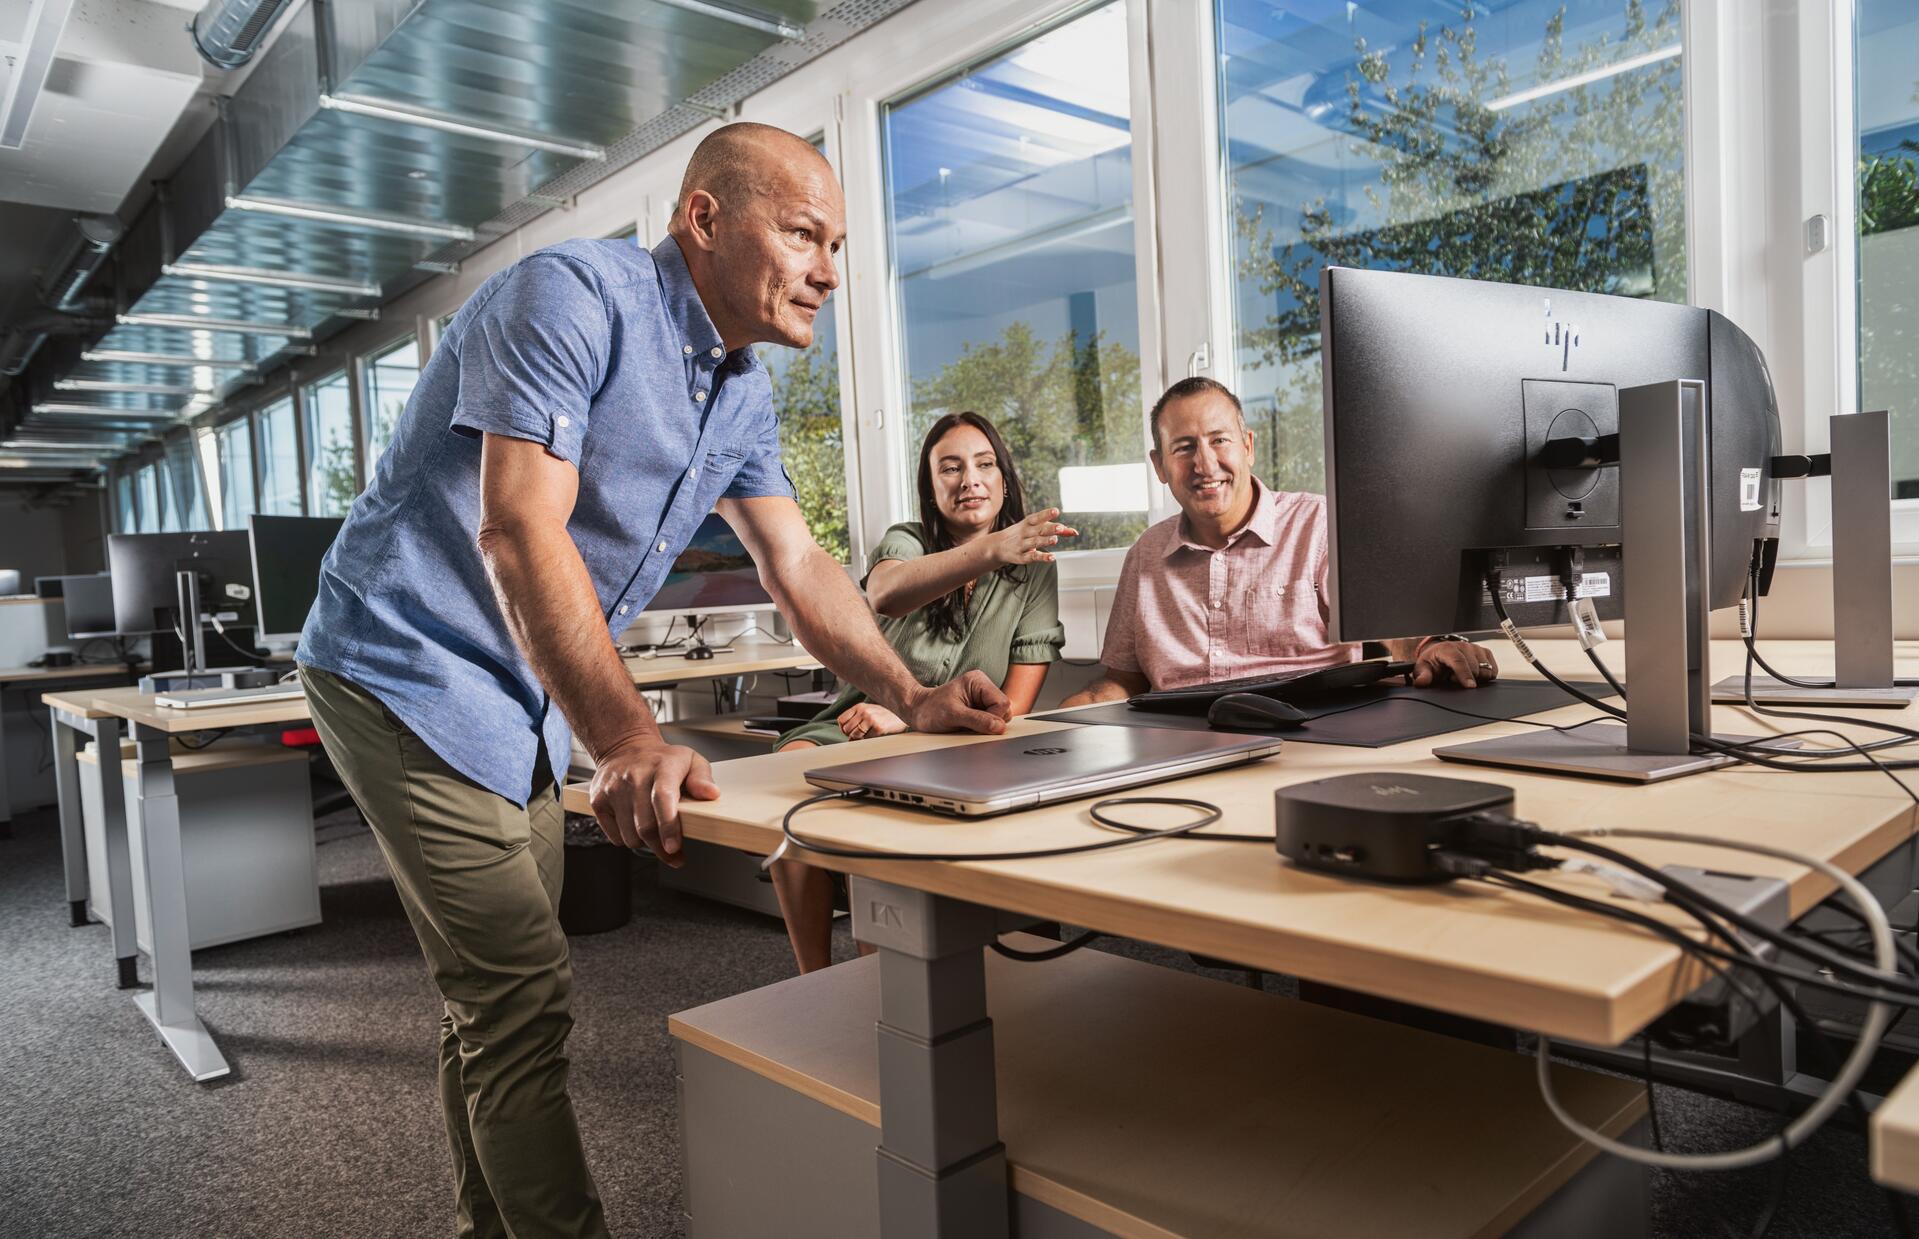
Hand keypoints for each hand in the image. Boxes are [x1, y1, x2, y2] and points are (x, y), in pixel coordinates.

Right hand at [585, 736, 719, 866]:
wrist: (624, 748)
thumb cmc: (661, 760)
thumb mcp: (690, 760)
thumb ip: (702, 777)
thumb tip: (711, 794)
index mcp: (661, 767)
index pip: (662, 798)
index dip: (668, 826)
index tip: (674, 847)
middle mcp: (634, 777)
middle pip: (646, 826)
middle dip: (661, 847)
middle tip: (673, 853)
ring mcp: (613, 789)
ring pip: (630, 835)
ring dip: (645, 843)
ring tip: (655, 835)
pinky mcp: (598, 801)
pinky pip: (615, 836)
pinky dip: (628, 839)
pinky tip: (636, 827)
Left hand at [839, 702, 906, 740]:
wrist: (902, 713)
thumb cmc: (885, 714)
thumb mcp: (869, 711)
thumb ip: (857, 718)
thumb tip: (847, 734)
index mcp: (859, 706)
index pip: (841, 720)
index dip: (843, 728)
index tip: (849, 732)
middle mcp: (863, 711)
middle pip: (847, 729)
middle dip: (851, 735)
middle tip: (859, 736)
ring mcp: (871, 719)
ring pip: (854, 735)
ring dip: (859, 739)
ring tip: (867, 735)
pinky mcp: (878, 728)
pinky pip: (866, 739)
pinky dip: (869, 740)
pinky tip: (876, 735)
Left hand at [905, 670, 1010, 735]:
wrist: (918, 712)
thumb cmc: (930, 710)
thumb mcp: (952, 715)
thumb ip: (977, 720)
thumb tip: (999, 727)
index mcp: (978, 681)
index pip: (1002, 703)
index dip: (993, 718)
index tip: (976, 724)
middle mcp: (983, 687)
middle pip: (1004, 710)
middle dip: (990, 722)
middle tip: (969, 723)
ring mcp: (983, 698)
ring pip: (1000, 717)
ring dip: (986, 725)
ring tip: (966, 723)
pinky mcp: (981, 708)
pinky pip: (992, 721)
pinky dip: (983, 727)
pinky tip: (968, 725)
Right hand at [987, 508, 1077, 566]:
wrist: (997, 546)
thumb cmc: (1022, 534)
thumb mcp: (1035, 528)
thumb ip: (1055, 530)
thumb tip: (1075, 532)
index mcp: (1028, 523)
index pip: (1038, 517)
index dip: (1046, 514)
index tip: (1056, 511)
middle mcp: (1025, 533)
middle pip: (1038, 530)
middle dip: (1049, 528)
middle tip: (1060, 527)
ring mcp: (1022, 545)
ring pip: (1035, 543)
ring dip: (1045, 541)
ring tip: (1055, 540)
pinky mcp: (1021, 557)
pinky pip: (1032, 557)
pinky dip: (1042, 557)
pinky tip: (1052, 557)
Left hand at [1412, 639, 1498, 688]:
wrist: (1441, 654)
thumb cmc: (1433, 661)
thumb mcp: (1423, 668)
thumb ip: (1422, 675)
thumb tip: (1422, 682)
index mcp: (1447, 648)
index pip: (1459, 661)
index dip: (1465, 674)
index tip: (1470, 686)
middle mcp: (1464, 646)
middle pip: (1474, 667)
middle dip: (1467, 678)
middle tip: (1453, 679)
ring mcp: (1476, 648)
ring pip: (1486, 669)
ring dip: (1477, 677)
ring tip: (1463, 676)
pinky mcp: (1485, 653)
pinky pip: (1493, 669)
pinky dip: (1486, 676)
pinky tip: (1474, 675)